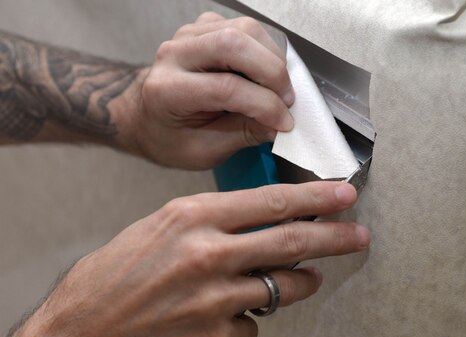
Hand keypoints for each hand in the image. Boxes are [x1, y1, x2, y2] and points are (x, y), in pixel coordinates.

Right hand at [0, 182, 368, 336]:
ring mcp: (214, 299)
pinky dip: (247, 319)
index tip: (341, 196)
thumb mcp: (160, 228)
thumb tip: (262, 220)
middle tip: (358, 235)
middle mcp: (207, 254)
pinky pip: (253, 324)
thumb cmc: (115, 277)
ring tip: (303, 278)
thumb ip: (213, 222)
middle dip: (334, 238)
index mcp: (192, 218)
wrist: (81, 333)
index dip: (315, 198)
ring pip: (284, 288)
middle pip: (290, 242)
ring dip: (299, 283)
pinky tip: (222, 317)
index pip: (271, 201)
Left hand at [124, 12, 294, 169]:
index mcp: (168, 90)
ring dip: (272, 59)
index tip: (284, 123)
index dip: (264, 105)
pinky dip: (265, 50)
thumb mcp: (205, 151)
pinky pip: (245, 28)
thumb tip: (280, 123)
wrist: (147, 117)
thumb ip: (243, 135)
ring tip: (279, 90)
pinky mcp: (205, 27)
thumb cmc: (172, 137)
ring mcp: (190, 35)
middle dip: (272, 73)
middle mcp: (175, 54)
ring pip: (245, 29)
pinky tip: (265, 75)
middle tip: (287, 101)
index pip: (226, 88)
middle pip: (234, 44)